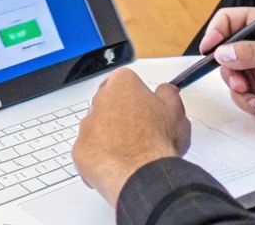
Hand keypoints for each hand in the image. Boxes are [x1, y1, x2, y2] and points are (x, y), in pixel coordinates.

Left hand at [72, 68, 190, 208]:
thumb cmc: (157, 143)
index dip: (136, 97)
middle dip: (120, 116)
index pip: (124, 82)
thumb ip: (168, 95)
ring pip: (96, 128)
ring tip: (130, 153)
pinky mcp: (79, 149)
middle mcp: (99, 100)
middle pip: (108, 103)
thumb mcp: (176, 112)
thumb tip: (165, 92)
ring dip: (108, 137)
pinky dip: (100, 158)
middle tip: (139, 133)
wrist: (142, 174)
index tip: (144, 108)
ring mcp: (86, 125)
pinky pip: (88, 151)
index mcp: (122, 84)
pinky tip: (118, 165)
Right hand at [201, 9, 254, 127]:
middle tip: (239, 81)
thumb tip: (221, 53)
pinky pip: (244, 95)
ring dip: (242, 91)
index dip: (216, 32)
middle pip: (226, 52)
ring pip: (232, 76)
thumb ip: (247, 52)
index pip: (230, 20)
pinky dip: (251, 102)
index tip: (209, 48)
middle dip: (230, 70)